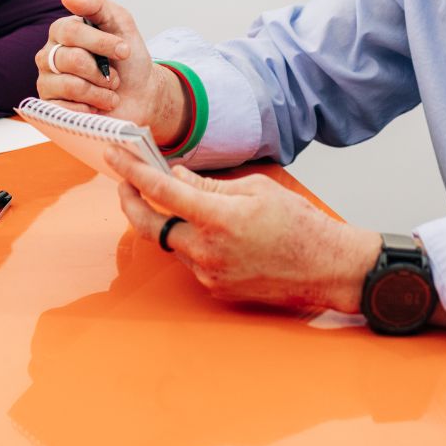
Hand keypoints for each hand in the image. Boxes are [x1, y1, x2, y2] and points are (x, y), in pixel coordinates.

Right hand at [36, 0, 187, 145]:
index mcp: (62, 32)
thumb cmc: (128, 60)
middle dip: (102, 71)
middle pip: (71, 59)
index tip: (124, 50)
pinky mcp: (50, 108)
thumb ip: (96, 4)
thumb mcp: (120, 23)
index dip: (100, 42)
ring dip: (101, 91)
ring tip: (109, 93)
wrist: (140, 95)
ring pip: (71, 85)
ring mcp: (47, 82)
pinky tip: (95, 106)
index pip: (70, 31)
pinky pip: (66, 109)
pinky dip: (90, 108)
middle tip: (114, 76)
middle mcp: (50, 55)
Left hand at [106, 148, 381, 313]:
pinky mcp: (217, 289)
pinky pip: (192, 260)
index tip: (116, 156)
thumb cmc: (300, 224)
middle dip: (130, 202)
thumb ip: (211, 185)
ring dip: (169, 221)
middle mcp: (208, 250)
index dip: (134, 172)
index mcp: (219, 218)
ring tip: (174, 200)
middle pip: (151, 226)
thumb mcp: (257, 189)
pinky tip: (207, 229)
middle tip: (123, 182)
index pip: (162, 191)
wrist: (328, 268)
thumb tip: (176, 176)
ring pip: (173, 243)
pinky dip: (192, 241)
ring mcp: (210, 274)